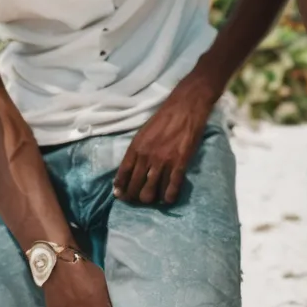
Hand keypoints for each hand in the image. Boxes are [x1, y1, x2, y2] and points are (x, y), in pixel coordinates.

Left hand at [113, 71, 216, 204]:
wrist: (186, 107)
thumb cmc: (164, 118)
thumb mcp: (143, 133)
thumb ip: (136, 152)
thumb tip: (128, 171)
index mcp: (135, 148)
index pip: (122, 175)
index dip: (121, 189)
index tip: (121, 195)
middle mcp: (146, 157)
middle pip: (135, 188)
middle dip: (135, 198)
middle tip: (139, 199)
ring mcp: (163, 161)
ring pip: (151, 192)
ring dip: (151, 199)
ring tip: (154, 197)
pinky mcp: (180, 163)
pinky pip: (171, 188)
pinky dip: (168, 197)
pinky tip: (168, 198)